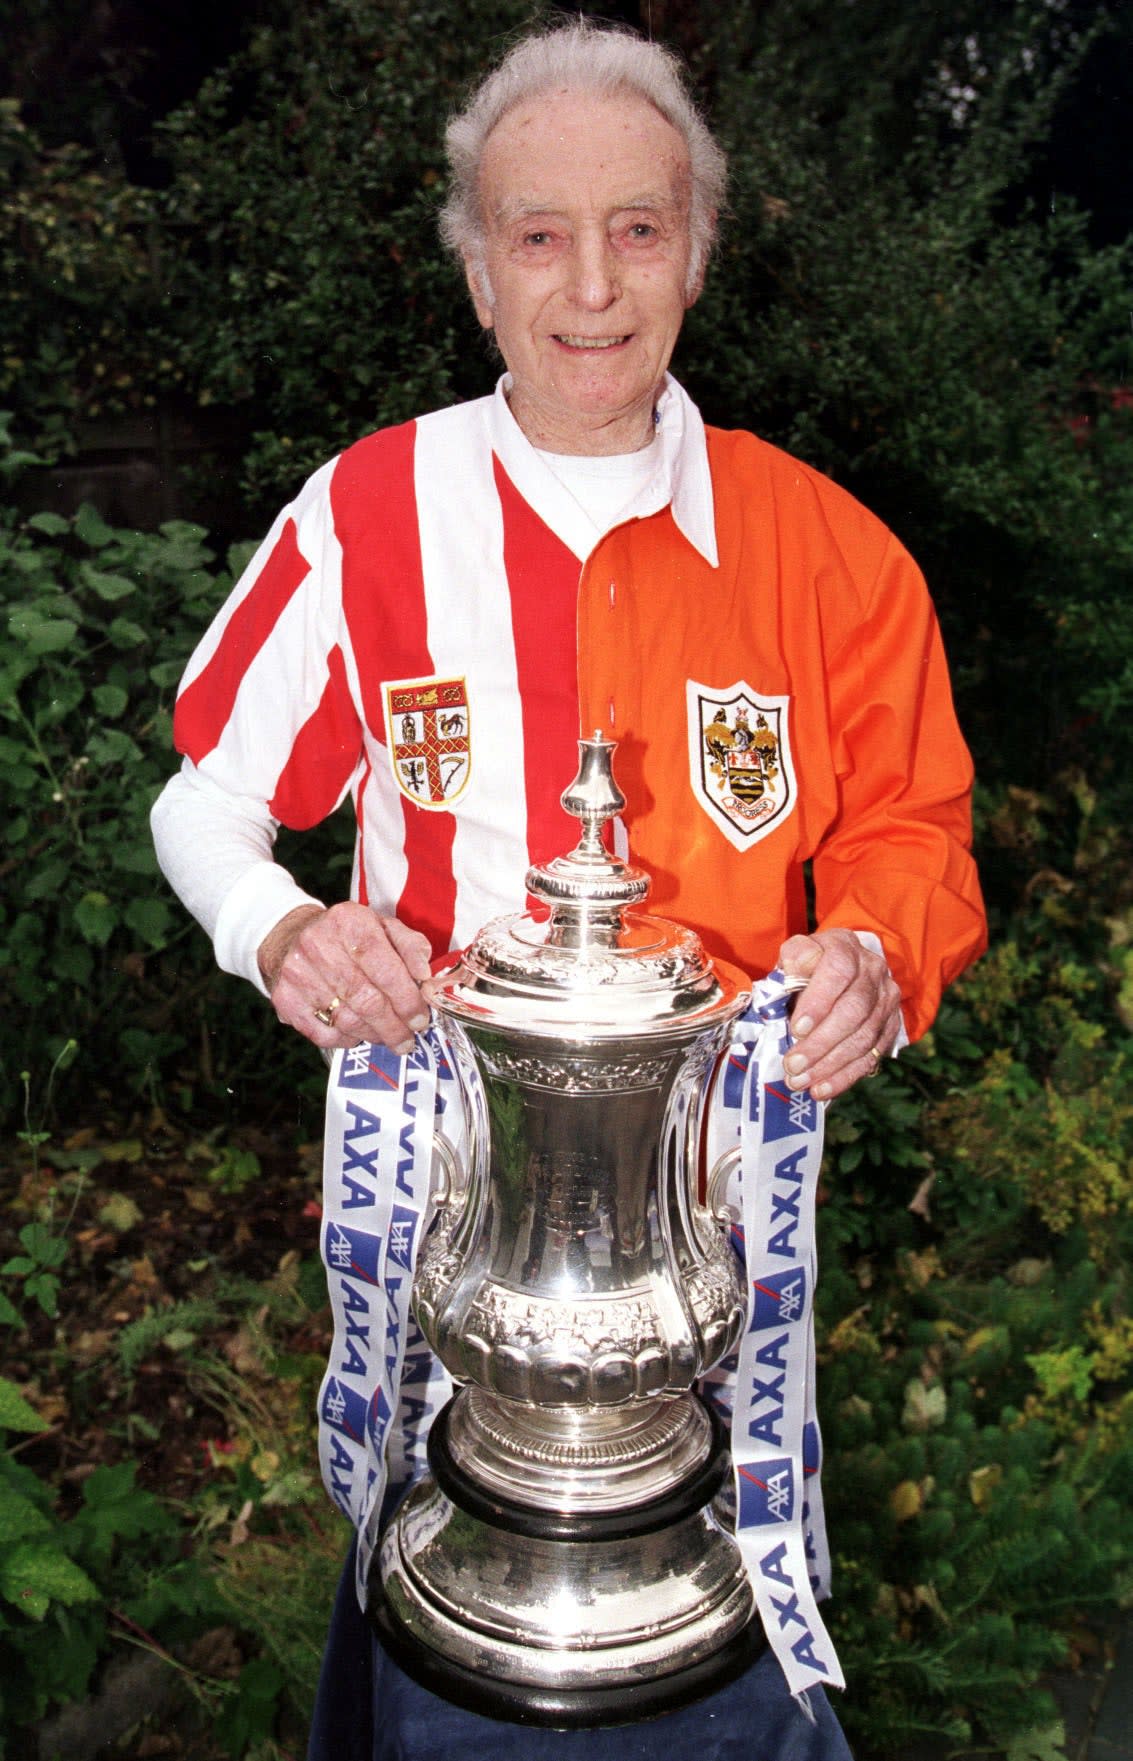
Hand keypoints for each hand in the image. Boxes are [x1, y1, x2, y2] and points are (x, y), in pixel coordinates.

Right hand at [259, 903, 433, 1053]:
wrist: (289, 938)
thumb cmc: (346, 936)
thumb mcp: (381, 926)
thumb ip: (410, 945)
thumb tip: (426, 975)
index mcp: (349, 922)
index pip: (386, 969)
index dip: (408, 999)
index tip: (421, 1018)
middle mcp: (319, 946)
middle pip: (367, 1000)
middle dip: (395, 1026)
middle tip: (409, 1039)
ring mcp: (298, 975)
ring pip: (348, 1021)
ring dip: (375, 1035)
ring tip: (391, 1039)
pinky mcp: (285, 1000)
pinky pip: (324, 1034)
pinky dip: (347, 1039)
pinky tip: (359, 1034)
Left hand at [777, 929, 902, 1100]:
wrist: (842, 970)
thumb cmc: (810, 966)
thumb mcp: (796, 954)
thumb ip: (794, 959)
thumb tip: (794, 968)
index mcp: (846, 948)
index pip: (838, 971)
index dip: (819, 1002)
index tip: (796, 1029)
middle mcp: (873, 971)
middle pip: (854, 1011)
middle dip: (821, 1043)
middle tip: (792, 1066)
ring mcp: (886, 999)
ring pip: (864, 1037)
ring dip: (831, 1065)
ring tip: (801, 1081)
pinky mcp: (891, 1025)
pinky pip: (872, 1055)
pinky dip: (846, 1076)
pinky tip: (822, 1089)